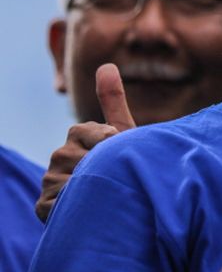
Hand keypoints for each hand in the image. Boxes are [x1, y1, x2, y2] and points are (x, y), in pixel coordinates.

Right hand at [36, 63, 135, 221]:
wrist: (127, 200)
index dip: (104, 140)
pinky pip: (57, 202)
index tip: (116, 146)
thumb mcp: (124, 133)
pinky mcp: (44, 205)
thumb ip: (114, 101)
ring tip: (108, 189)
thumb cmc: (127, 164)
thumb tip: (106, 66)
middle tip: (116, 172)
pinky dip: (76, 204)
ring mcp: (50, 180)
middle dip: (100, 166)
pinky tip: (93, 205)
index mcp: (77, 137)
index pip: (82, 131)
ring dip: (92, 187)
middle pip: (73, 157)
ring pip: (66, 180)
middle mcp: (59, 156)